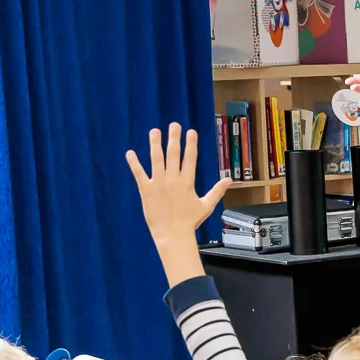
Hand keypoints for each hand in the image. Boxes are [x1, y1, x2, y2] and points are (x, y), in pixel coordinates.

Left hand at [126, 124, 230, 273]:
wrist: (172, 234)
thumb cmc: (190, 221)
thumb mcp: (206, 205)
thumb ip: (217, 191)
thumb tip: (230, 180)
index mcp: (187, 182)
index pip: (190, 158)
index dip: (191, 144)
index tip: (191, 132)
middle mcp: (173, 180)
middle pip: (173, 154)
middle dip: (174, 138)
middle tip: (174, 125)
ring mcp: (158, 184)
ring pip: (156, 159)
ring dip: (155, 144)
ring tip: (154, 131)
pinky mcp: (146, 190)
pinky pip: (139, 173)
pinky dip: (134, 163)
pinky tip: (130, 153)